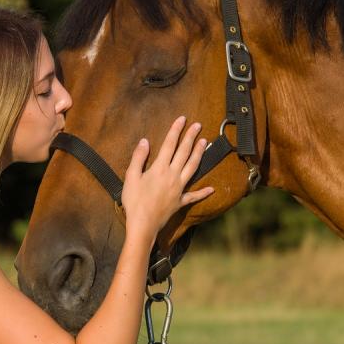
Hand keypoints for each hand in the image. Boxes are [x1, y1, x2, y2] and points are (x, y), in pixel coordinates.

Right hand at [121, 116, 213, 239]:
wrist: (143, 224)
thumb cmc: (134, 201)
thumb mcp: (131, 177)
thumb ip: (138, 158)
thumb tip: (145, 141)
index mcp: (160, 168)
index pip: (170, 144)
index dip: (176, 130)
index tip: (182, 119)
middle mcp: (173, 175)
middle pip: (184, 152)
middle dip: (191, 137)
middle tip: (198, 125)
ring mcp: (179, 188)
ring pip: (192, 167)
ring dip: (199, 154)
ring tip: (205, 142)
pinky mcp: (181, 201)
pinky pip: (194, 196)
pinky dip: (203, 192)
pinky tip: (212, 189)